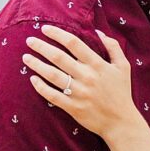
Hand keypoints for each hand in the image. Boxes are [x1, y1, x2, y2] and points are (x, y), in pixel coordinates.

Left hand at [22, 25, 136, 139]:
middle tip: (29, 40)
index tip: (45, 29)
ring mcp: (79, 93)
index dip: (58, 34)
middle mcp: (86, 77)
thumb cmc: (121, 92)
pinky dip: (41, 87)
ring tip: (26, 57)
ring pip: (52, 75)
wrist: (121, 122)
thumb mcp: (123, 66)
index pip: (74, 43)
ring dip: (37, 65)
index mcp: (98, 64)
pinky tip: (33, 79)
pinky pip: (52, 96)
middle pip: (59, 57)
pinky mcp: (73, 107)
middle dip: (41, 47)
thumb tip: (97, 31)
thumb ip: (113, 46)